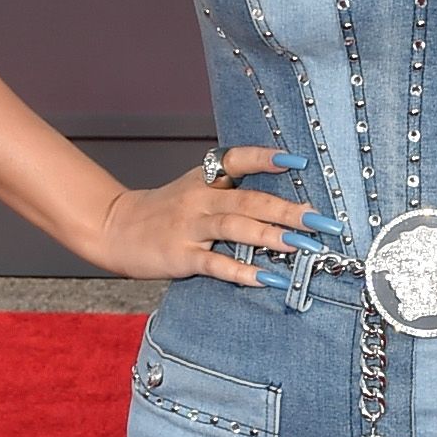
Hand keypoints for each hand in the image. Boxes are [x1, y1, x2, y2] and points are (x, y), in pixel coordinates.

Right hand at [88, 144, 330, 284]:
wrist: (114, 228)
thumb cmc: (164, 212)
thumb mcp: (195, 189)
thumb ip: (232, 191)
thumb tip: (282, 204)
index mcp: (205, 178)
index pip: (238, 160)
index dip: (267, 159)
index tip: (299, 162)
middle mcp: (199, 198)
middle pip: (249, 200)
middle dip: (289, 211)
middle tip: (322, 221)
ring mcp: (189, 227)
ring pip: (235, 228)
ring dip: (271, 236)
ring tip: (302, 246)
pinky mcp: (180, 256)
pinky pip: (215, 263)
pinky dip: (242, 270)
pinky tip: (266, 277)